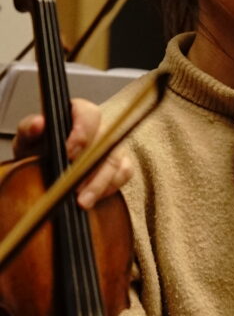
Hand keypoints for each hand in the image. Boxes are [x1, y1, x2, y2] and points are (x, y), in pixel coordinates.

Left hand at [12, 98, 132, 208]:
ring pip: (115, 160)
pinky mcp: (119, 164)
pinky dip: (109, 187)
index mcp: (77, 114)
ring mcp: (111, 146)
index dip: (81, 133)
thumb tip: (39, 123)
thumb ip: (29, 129)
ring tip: (82, 202)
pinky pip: (124, 173)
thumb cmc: (38, 150)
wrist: (41, 170)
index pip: (89, 115)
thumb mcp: (27, 139)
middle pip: (106, 139)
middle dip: (91, 166)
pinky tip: (93, 199)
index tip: (67, 153)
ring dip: (99, 183)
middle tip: (74, 186)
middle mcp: (99, 127)